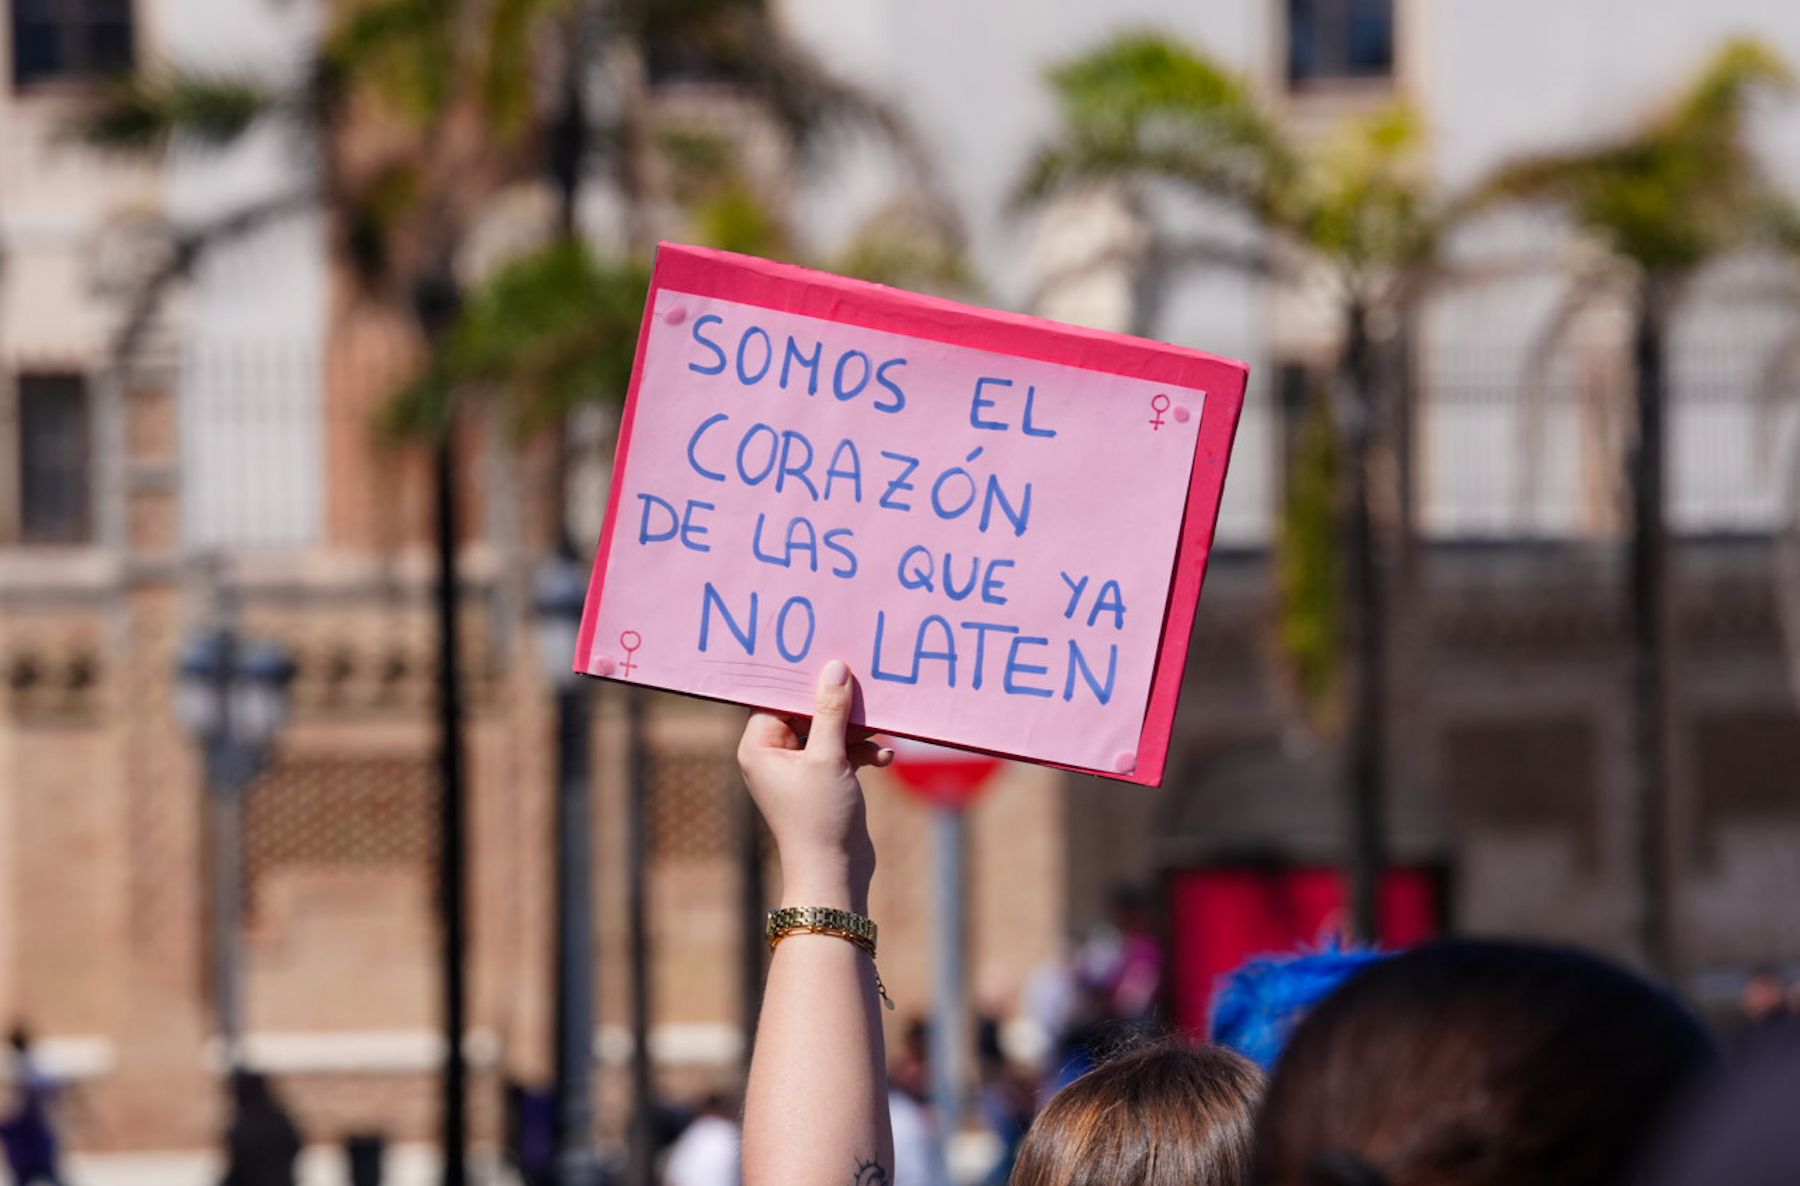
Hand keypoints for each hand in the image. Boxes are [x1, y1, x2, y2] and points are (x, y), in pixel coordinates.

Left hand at [738, 660, 892, 911]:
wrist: (835, 874)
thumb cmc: (820, 817)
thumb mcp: (828, 758)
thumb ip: (831, 711)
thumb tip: (834, 668)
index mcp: (759, 746)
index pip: (777, 698)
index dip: (803, 679)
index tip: (830, 658)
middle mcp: (774, 755)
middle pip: (807, 711)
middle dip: (838, 705)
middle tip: (865, 687)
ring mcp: (800, 769)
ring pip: (829, 731)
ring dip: (856, 731)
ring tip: (881, 730)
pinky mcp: (823, 781)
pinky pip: (842, 752)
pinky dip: (862, 752)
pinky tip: (884, 758)